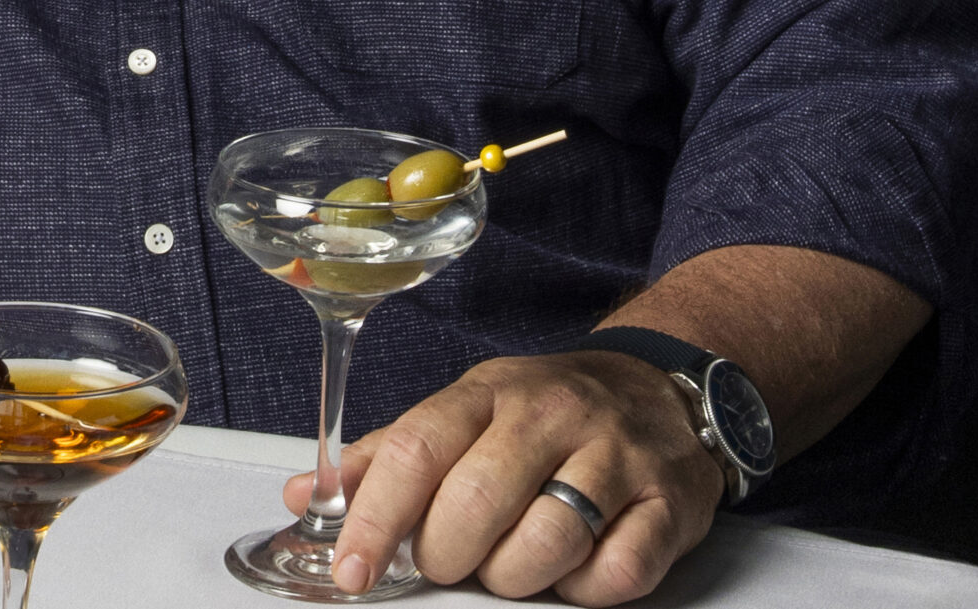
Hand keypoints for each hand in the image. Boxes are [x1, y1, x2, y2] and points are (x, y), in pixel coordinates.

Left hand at [281, 352, 724, 602]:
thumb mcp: (464, 414)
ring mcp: (616, 455)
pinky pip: (618, 572)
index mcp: (488, 393)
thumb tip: (306, 495)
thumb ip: (387, 458)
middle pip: (475, 504)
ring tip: (511, 563)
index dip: (374, 518)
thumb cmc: (546, 414)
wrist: (658, 390)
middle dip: (446, 555)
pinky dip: (587, 588)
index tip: (352, 570)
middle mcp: (551, 414)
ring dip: (515, 578)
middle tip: (450, 560)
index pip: (416, 449)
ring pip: (546, 544)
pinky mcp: (671, 500)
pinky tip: (576, 566)